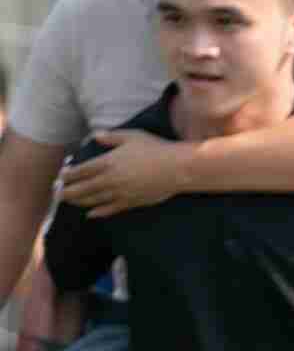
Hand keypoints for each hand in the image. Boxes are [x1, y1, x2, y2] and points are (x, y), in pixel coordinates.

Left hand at [58, 130, 191, 216]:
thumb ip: (111, 137)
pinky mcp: (130, 202)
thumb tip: (96, 135)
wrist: (177, 168)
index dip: (68, 175)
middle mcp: (109, 180)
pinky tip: (90, 214)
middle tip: (59, 193)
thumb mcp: (133, 136)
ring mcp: (118, 193)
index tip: (62, 176)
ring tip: (70, 202)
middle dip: (67, 192)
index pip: (80, 171)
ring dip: (78, 202)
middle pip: (81, 189)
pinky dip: (97, 213)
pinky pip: (109, 210)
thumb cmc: (156, 149)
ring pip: (92, 201)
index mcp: (107, 162)